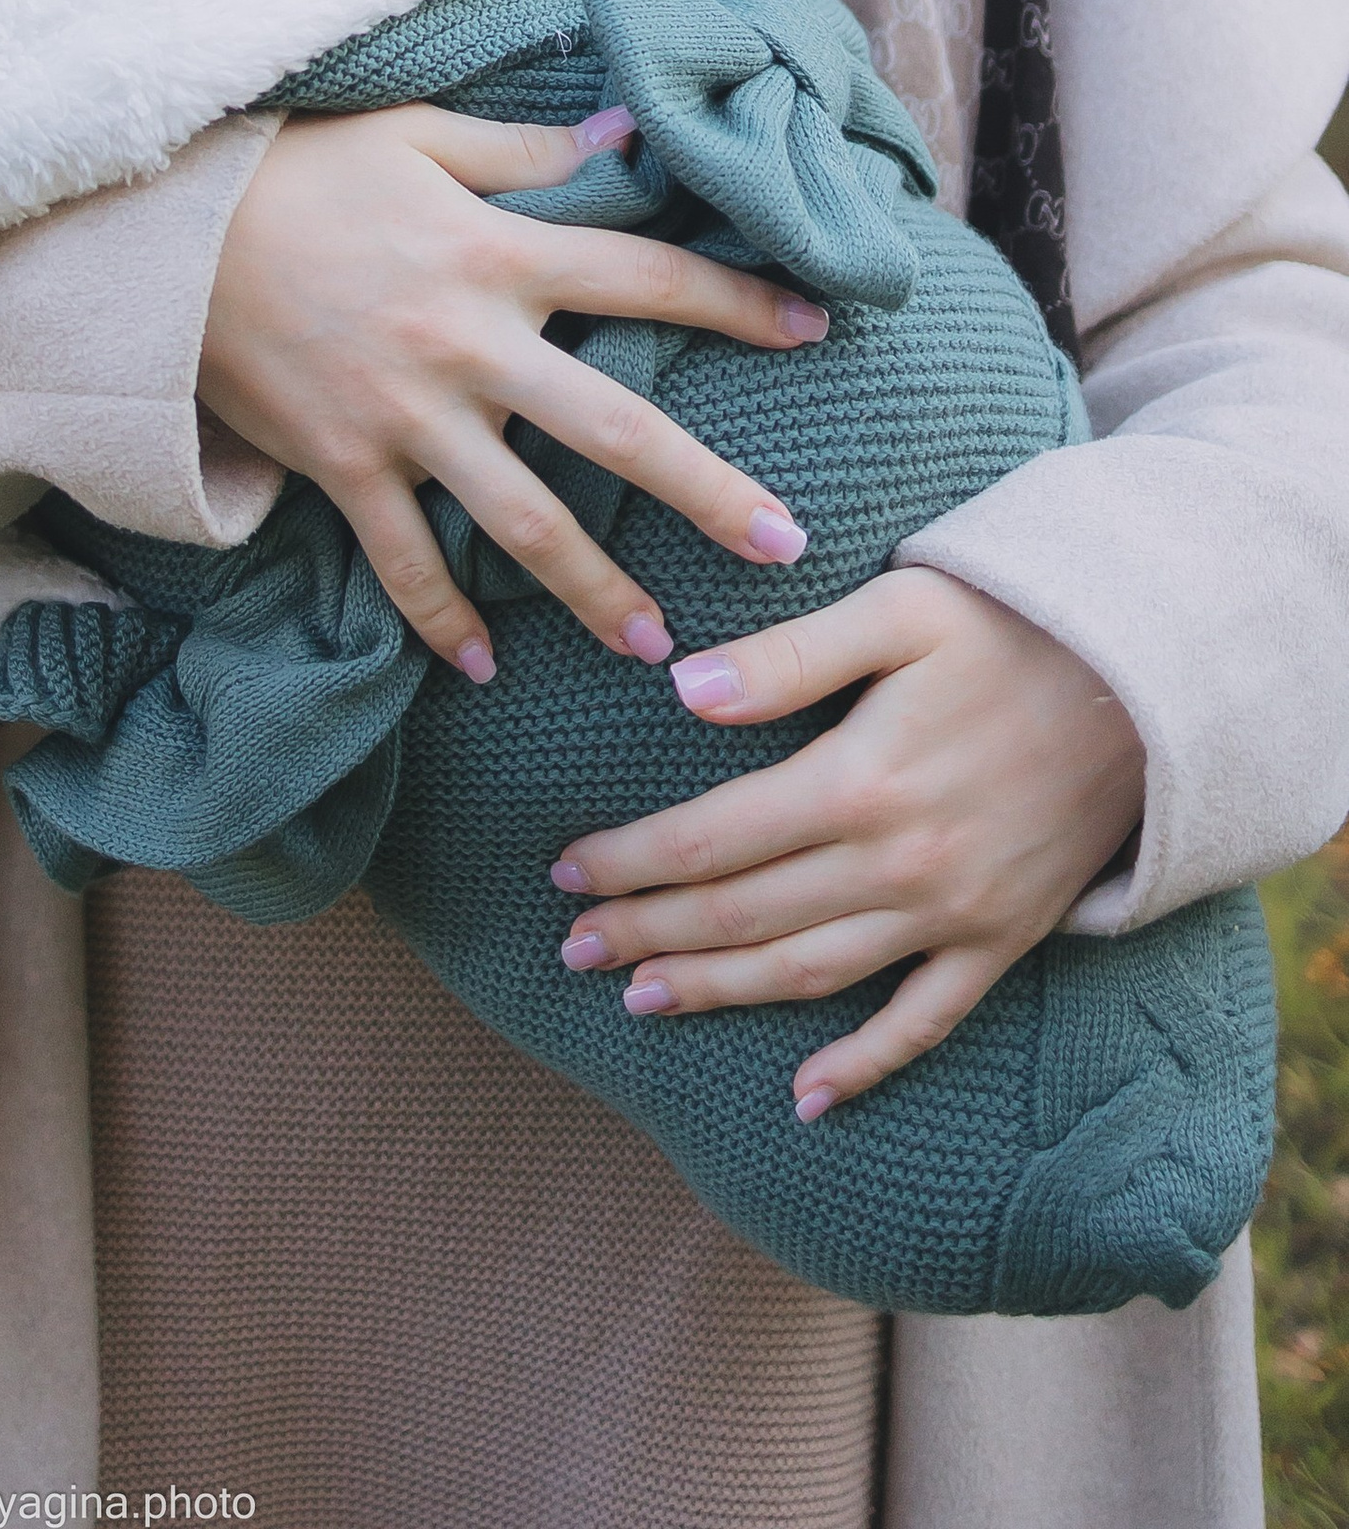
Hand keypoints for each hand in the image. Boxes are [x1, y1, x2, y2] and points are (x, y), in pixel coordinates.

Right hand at [200, 106, 830, 677]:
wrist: (165, 232)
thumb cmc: (299, 170)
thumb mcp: (418, 136)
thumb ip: (528, 149)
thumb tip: (628, 136)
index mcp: (497, 252)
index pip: (644, 277)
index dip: (736, 302)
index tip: (817, 328)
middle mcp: (466, 342)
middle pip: (614, 430)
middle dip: (707, 493)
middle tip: (784, 547)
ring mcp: (404, 415)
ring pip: (521, 522)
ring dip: (596, 591)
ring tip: (657, 648)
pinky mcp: (342, 466)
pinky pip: (403, 562)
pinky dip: (440, 623)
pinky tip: (483, 671)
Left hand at [551, 564, 1146, 1112]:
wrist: (1145, 682)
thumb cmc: (1006, 627)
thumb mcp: (895, 611)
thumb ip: (785, 658)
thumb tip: (680, 688)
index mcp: (857, 781)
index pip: (711, 838)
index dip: (631, 860)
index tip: (565, 870)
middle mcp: (897, 865)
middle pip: (743, 916)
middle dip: (648, 932)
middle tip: (572, 947)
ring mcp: (952, 914)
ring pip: (809, 974)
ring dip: (718, 993)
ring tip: (642, 1000)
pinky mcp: (1002, 940)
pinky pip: (923, 1023)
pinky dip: (864, 1065)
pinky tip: (807, 1098)